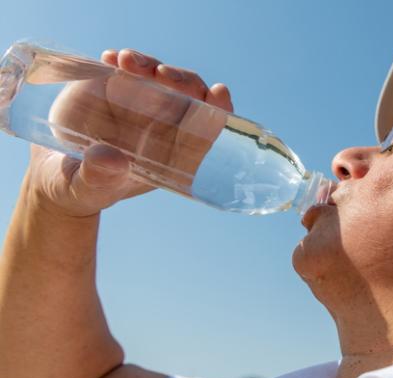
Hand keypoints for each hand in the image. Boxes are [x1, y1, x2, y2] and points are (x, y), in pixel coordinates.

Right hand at [25, 48, 234, 217]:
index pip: (208, 131)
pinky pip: (129, 67)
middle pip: (190, 96)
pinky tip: (111, 58)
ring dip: (151, 64)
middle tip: (161, 73)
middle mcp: (164, 125)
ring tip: (127, 61)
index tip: (218, 92)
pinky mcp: (117, 86)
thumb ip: (98, 177)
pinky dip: (125, 59)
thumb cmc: (83, 187)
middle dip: (184, 81)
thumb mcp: (86, 189)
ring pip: (162, 76)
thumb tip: (112, 160)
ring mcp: (143, 103)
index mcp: (173, 154)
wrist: (59, 171)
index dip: (219, 110)